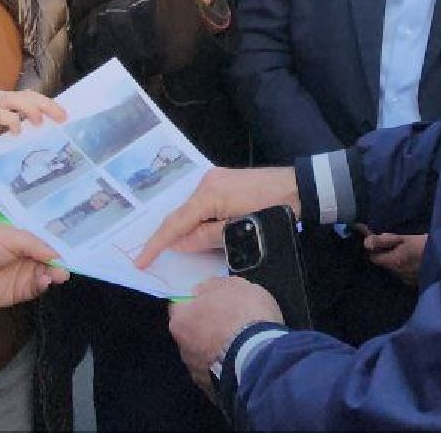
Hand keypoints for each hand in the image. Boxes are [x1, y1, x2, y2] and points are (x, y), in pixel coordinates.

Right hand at [0, 89, 66, 157]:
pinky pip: (0, 114)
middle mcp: (0, 99)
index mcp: (9, 100)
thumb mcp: (10, 133)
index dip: (50, 104)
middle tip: (60, 118)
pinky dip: (11, 122)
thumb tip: (53, 128)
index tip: (65, 116)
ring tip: (39, 123)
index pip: (33, 96)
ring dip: (31, 110)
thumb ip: (26, 126)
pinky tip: (17, 133)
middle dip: (47, 105)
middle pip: (28, 95)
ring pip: (15, 99)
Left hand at [0, 225, 67, 323]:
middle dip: (64, 259)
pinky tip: (44, 281)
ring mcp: (27, 273)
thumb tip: (57, 253)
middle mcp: (30, 254)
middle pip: (54, 257)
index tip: (82, 242)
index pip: (50, 238)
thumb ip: (33, 243)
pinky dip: (44, 284)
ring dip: (55, 273)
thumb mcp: (7, 236)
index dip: (64, 240)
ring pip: (50, 273)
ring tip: (56, 274)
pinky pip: (39, 287)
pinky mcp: (22, 291)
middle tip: (68, 264)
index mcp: (26, 236)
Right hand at [135, 167, 298, 267]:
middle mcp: (206, 181)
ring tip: (173, 248)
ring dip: (185, 228)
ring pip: (191, 209)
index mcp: (208, 193)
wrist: (299, 188)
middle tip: (153, 258)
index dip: (156, 243)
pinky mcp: (224, 181)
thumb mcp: (238, 230)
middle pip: (181, 214)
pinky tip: (195, 232)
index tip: (140, 261)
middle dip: (169, 236)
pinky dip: (197, 219)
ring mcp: (215, 179)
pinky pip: (202, 204)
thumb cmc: (271, 210)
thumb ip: (205, 238)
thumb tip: (177, 245)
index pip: (175, 223)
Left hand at [170, 276, 282, 395]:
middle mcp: (183, 349)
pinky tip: (244, 360)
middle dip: (207, 328)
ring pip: (205, 355)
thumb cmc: (244, 317)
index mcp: (181, 320)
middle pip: (192, 333)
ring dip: (218, 350)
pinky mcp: (214, 391)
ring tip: (242, 344)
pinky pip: (219, 373)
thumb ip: (213, 286)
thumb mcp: (234, 285)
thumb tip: (203, 290)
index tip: (212, 301)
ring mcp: (197, 373)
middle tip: (230, 321)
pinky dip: (228, 366)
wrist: (261, 359)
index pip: (180, 306)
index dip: (196, 301)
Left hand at [362, 230, 426, 284]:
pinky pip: (406, 274)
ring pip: (396, 270)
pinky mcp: (416, 283)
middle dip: (387, 255)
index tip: (378, 241)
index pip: (374, 258)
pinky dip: (407, 268)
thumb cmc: (425, 245)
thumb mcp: (405, 238)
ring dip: (398, 262)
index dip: (374, 249)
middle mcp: (397, 274)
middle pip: (385, 264)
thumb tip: (365, 242)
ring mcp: (407, 280)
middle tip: (396, 244)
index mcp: (392, 262)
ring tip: (407, 252)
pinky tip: (415, 261)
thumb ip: (385, 240)